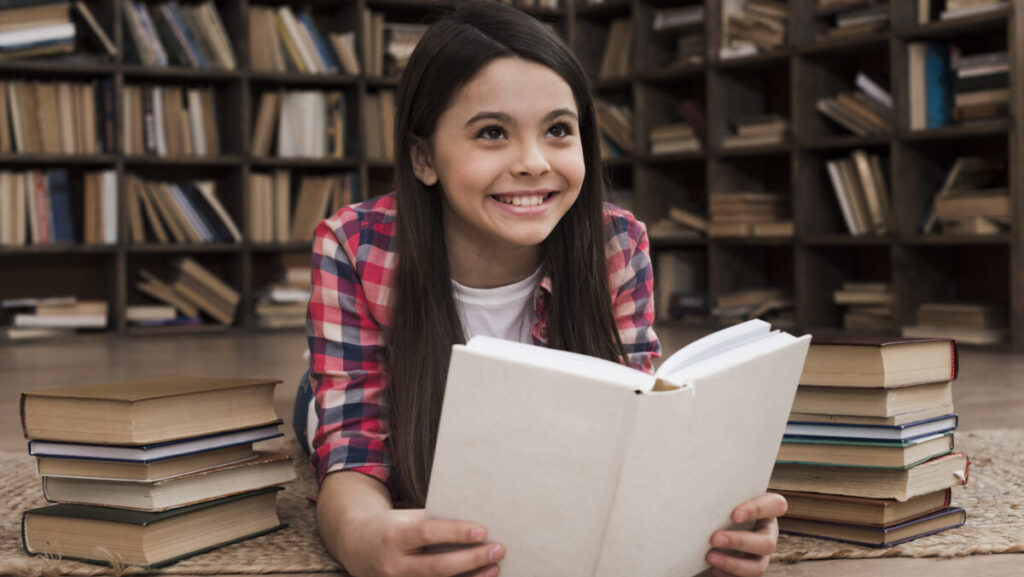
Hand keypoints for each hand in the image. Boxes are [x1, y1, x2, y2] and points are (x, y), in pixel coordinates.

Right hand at [339, 508, 504, 576]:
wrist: (356, 546)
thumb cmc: (390, 527)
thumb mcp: (405, 518)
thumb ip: (433, 522)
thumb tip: (472, 523)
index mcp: (393, 537)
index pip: (427, 534)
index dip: (455, 532)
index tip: (482, 530)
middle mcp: (394, 565)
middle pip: (438, 566)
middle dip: (472, 559)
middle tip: (498, 549)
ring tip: (494, 568)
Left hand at [705, 493, 786, 576]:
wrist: (716, 519)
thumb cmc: (722, 502)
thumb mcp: (727, 494)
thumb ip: (723, 491)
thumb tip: (695, 481)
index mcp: (768, 510)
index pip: (777, 506)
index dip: (758, 510)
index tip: (734, 514)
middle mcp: (768, 533)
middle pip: (767, 543)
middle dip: (740, 542)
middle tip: (714, 538)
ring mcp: (761, 555)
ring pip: (758, 567)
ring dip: (733, 564)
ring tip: (710, 557)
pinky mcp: (750, 569)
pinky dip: (728, 575)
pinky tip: (713, 569)